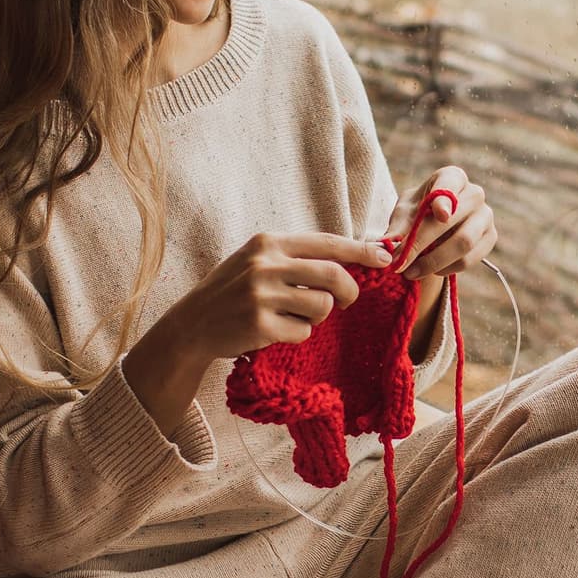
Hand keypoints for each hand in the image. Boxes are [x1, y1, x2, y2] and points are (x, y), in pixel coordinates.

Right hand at [169, 232, 392, 360]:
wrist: (192, 324)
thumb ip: (297, 257)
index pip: (327, 242)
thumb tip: (351, 258)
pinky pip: (304, 332)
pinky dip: (296, 335)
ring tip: (291, 316)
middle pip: (334, 275)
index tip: (385, 258)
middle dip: (349, 292)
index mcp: (269, 242)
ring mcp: (262, 295)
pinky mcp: (260, 325)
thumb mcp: (258, 260)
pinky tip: (274, 331)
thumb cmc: (233, 291)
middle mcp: (266, 264)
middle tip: (347, 302)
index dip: (361, 250)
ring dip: (315, 317)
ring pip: (322, 306)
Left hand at [385, 166, 497, 280]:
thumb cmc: (419, 211)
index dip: (445, 200)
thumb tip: (386, 244)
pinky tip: (431, 271)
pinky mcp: (490, 238)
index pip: (449, 186)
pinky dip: (447, 269)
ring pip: (463, 244)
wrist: (437, 224)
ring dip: (433, 262)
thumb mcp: (404, 213)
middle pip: (452, 221)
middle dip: (422, 244)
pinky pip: (469, 259)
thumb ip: (398, 226)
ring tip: (411, 272)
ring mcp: (486, 216)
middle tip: (400, 262)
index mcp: (452, 177)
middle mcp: (474, 194)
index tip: (439, 214)